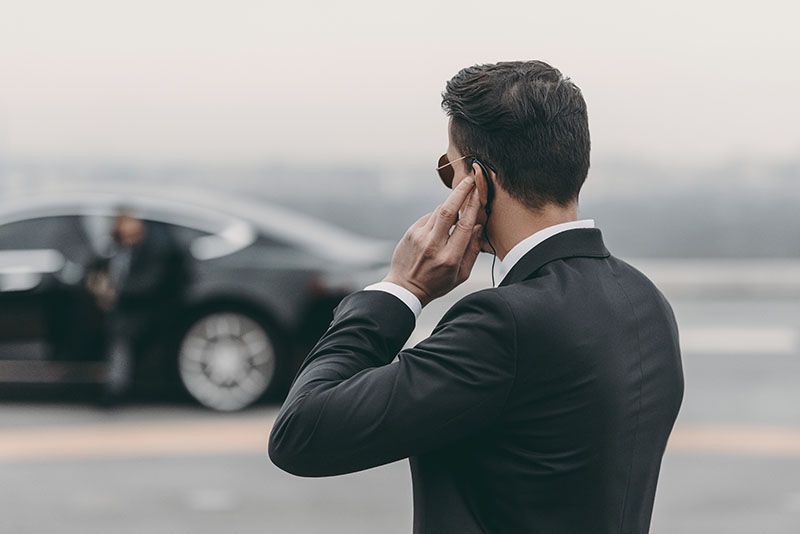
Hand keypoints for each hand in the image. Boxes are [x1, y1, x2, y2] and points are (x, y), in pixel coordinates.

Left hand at [383, 176, 483, 306]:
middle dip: (460, 191)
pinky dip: (438, 217)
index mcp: (449, 258)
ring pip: (438, 211)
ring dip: (450, 204)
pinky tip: (440, 226)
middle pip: (449, 210)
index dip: (473, 206)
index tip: (479, 193)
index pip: (465, 226)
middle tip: (469, 179)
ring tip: (459, 202)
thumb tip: (479, 227)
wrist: (405, 288)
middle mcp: (433, 245)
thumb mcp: (461, 275)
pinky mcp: (410, 233)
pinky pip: (429, 217)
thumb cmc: (437, 283)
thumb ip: (473, 251)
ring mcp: (420, 237)